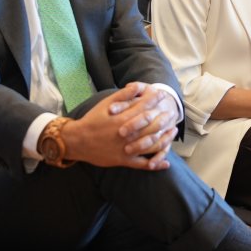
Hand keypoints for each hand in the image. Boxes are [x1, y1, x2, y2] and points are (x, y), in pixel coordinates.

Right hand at [63, 83, 178, 169]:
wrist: (78, 141)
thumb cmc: (92, 120)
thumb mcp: (105, 104)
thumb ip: (122, 95)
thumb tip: (137, 86)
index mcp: (124, 118)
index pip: (145, 107)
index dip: (156, 100)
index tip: (163, 95)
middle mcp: (128, 134)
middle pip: (153, 125)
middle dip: (165, 118)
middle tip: (172, 113)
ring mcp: (127, 148)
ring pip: (152, 145)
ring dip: (165, 138)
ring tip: (173, 132)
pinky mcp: (124, 160)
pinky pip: (143, 164)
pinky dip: (155, 164)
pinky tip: (166, 163)